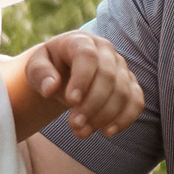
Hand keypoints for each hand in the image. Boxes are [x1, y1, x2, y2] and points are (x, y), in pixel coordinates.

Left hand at [26, 31, 142, 137]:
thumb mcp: (36, 67)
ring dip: (104, 116)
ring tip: (82, 132)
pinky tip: (107, 132)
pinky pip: (136, 101)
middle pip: (108, 76)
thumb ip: (40, 74)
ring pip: (123, 92)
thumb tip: (50, 88)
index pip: (88, 57)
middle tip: (74, 125)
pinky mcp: (130, 84)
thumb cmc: (49, 68)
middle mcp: (106, 51)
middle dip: (92, 104)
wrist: (64, 72)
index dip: (82, 79)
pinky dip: (125, 118)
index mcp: (81, 41)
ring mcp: (121, 67)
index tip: (71, 101)